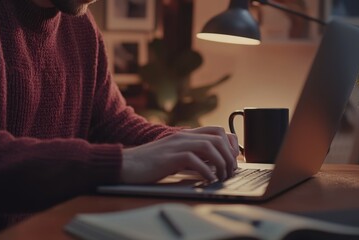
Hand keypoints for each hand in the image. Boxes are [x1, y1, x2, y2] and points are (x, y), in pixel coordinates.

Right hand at [121, 126, 238, 183]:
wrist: (125, 164)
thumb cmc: (148, 164)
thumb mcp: (173, 155)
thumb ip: (190, 155)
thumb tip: (212, 165)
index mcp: (185, 135)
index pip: (217, 130)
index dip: (231, 143)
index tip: (233, 158)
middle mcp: (183, 136)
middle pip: (218, 137)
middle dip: (230, 155)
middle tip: (231, 171)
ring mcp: (176, 145)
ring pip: (210, 146)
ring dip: (221, 163)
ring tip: (222, 177)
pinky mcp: (170, 157)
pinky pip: (195, 160)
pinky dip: (207, 172)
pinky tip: (208, 181)